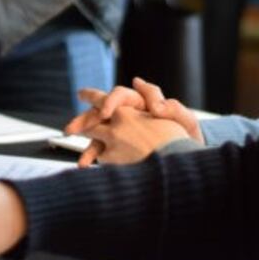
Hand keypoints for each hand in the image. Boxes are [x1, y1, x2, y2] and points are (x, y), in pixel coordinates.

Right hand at [66, 78, 203, 166]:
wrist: (189, 160)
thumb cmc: (189, 137)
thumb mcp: (186, 122)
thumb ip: (173, 110)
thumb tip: (155, 106)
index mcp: (141, 102)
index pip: (122, 95)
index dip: (112, 101)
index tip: (106, 113)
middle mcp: (127, 113)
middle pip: (101, 108)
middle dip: (86, 116)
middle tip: (73, 126)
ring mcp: (120, 131)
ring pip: (96, 128)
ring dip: (82, 133)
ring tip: (70, 137)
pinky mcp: (117, 148)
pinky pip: (100, 149)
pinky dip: (90, 155)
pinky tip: (84, 164)